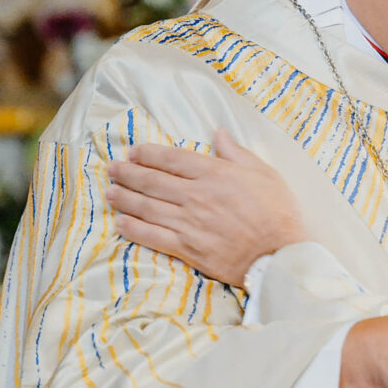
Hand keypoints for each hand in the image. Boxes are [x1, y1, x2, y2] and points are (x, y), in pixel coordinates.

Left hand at [105, 129, 305, 285]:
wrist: (279, 255)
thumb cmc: (278, 213)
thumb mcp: (264, 173)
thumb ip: (237, 153)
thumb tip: (218, 133)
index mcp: (215, 174)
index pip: (173, 159)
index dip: (149, 153)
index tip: (134, 151)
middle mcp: (196, 196)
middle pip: (153, 181)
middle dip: (128, 173)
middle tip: (112, 168)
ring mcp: (189, 223)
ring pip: (147, 207)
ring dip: (125, 198)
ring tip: (109, 192)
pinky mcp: (187, 248)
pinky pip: (153, 236)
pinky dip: (134, 229)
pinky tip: (120, 222)